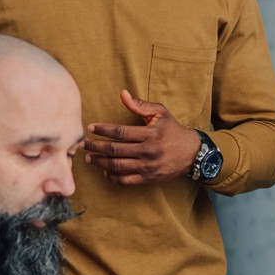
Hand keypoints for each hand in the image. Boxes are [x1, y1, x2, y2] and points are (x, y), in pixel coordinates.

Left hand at [84, 90, 201, 184]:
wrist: (191, 153)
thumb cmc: (172, 130)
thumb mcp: (160, 113)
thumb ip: (140, 105)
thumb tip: (123, 94)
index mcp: (150, 134)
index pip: (120, 132)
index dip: (103, 130)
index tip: (91, 128)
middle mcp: (148, 151)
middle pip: (115, 150)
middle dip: (96, 147)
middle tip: (83, 145)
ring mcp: (148, 167)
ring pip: (117, 166)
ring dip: (100, 163)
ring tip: (89, 158)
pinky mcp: (148, 178)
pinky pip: (126, 181)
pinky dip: (113, 177)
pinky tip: (105, 171)